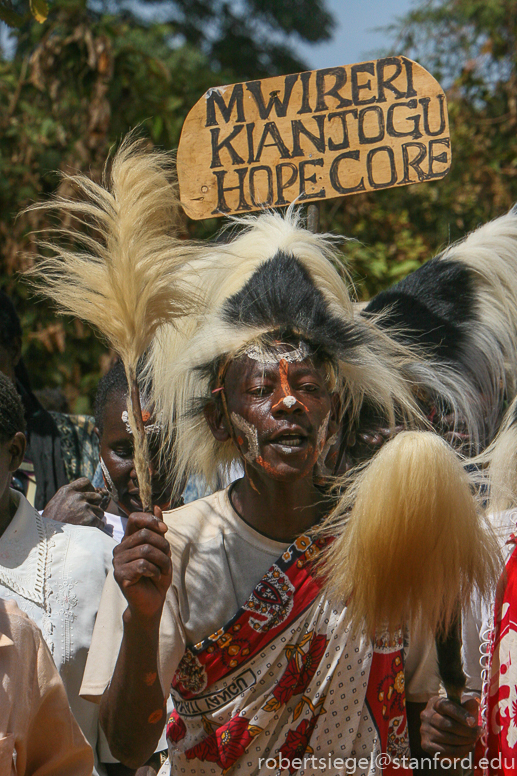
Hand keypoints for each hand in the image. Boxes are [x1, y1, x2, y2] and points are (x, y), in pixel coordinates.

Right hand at [42, 477, 107, 527]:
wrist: (48, 537)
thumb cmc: (49, 522)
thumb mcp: (55, 504)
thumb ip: (68, 498)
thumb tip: (82, 496)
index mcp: (67, 490)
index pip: (85, 482)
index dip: (89, 489)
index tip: (88, 497)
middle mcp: (77, 496)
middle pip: (97, 497)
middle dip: (94, 505)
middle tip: (87, 514)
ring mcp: (84, 507)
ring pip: (100, 511)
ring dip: (95, 518)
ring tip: (85, 525)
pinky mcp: (90, 518)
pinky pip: (100, 522)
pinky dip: (97, 527)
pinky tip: (89, 531)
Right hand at [113, 507, 171, 623]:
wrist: (152, 602)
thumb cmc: (156, 575)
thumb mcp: (161, 550)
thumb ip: (157, 530)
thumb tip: (155, 506)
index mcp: (129, 540)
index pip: (134, 518)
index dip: (151, 520)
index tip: (165, 530)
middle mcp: (120, 548)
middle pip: (145, 534)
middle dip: (163, 546)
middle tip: (167, 559)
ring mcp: (118, 562)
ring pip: (146, 550)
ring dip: (162, 561)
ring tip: (163, 570)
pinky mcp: (120, 575)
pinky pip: (142, 565)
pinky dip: (155, 571)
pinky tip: (154, 577)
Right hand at [420, 695, 480, 759]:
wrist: (445, 734)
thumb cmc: (455, 718)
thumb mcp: (461, 709)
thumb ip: (467, 706)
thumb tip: (473, 702)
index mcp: (434, 703)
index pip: (446, 706)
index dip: (460, 714)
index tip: (473, 722)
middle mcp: (426, 715)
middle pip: (448, 724)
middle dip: (466, 731)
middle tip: (478, 733)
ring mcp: (425, 730)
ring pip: (448, 738)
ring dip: (465, 742)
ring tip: (474, 741)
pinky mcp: (426, 745)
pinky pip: (446, 751)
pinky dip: (460, 751)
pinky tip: (467, 748)